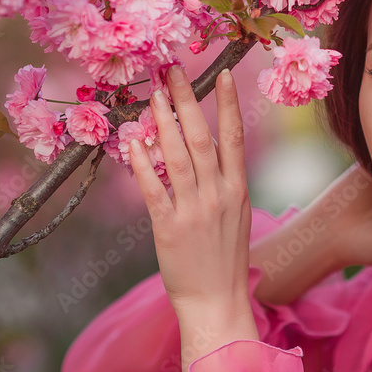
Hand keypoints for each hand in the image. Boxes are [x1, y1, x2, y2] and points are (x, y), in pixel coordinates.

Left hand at [129, 65, 253, 318]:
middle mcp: (217, 194)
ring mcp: (193, 210)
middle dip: (188, 101)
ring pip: (177, 157)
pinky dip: (144, 165)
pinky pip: (154, 190)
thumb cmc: (224, 258)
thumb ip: (224, 180)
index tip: (221, 75)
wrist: (216, 300)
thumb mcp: (235, 214)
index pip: (234, 137)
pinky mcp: (169, 229)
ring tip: (154, 94)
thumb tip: (210, 147)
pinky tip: (135, 142)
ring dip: (165, 122)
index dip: (228, 104)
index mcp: (236, 189)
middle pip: (202, 137)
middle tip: (174, 71)